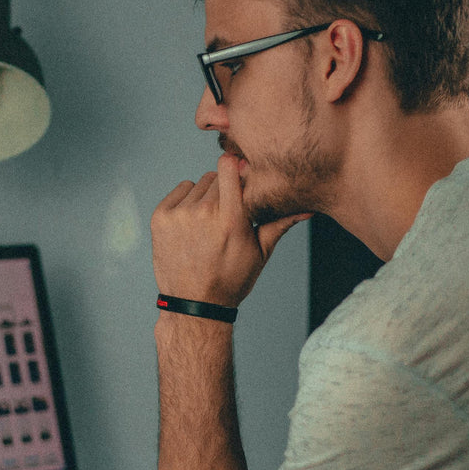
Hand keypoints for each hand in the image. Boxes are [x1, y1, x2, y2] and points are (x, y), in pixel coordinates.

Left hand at [151, 154, 308, 306]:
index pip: (229, 166)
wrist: (194, 304)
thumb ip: (280, 223)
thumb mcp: (260, 252)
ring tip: (208, 225)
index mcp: (231, 218)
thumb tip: (308, 208)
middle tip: (225, 216)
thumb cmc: (231, 279)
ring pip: (198, 184)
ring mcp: (179, 215)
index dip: (236, 168)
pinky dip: (186, 202)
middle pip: (216, 176)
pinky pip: (179, 192)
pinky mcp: (160, 217)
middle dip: (224, 190)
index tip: (240, 178)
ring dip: (205, 197)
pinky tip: (191, 226)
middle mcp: (203, 212)